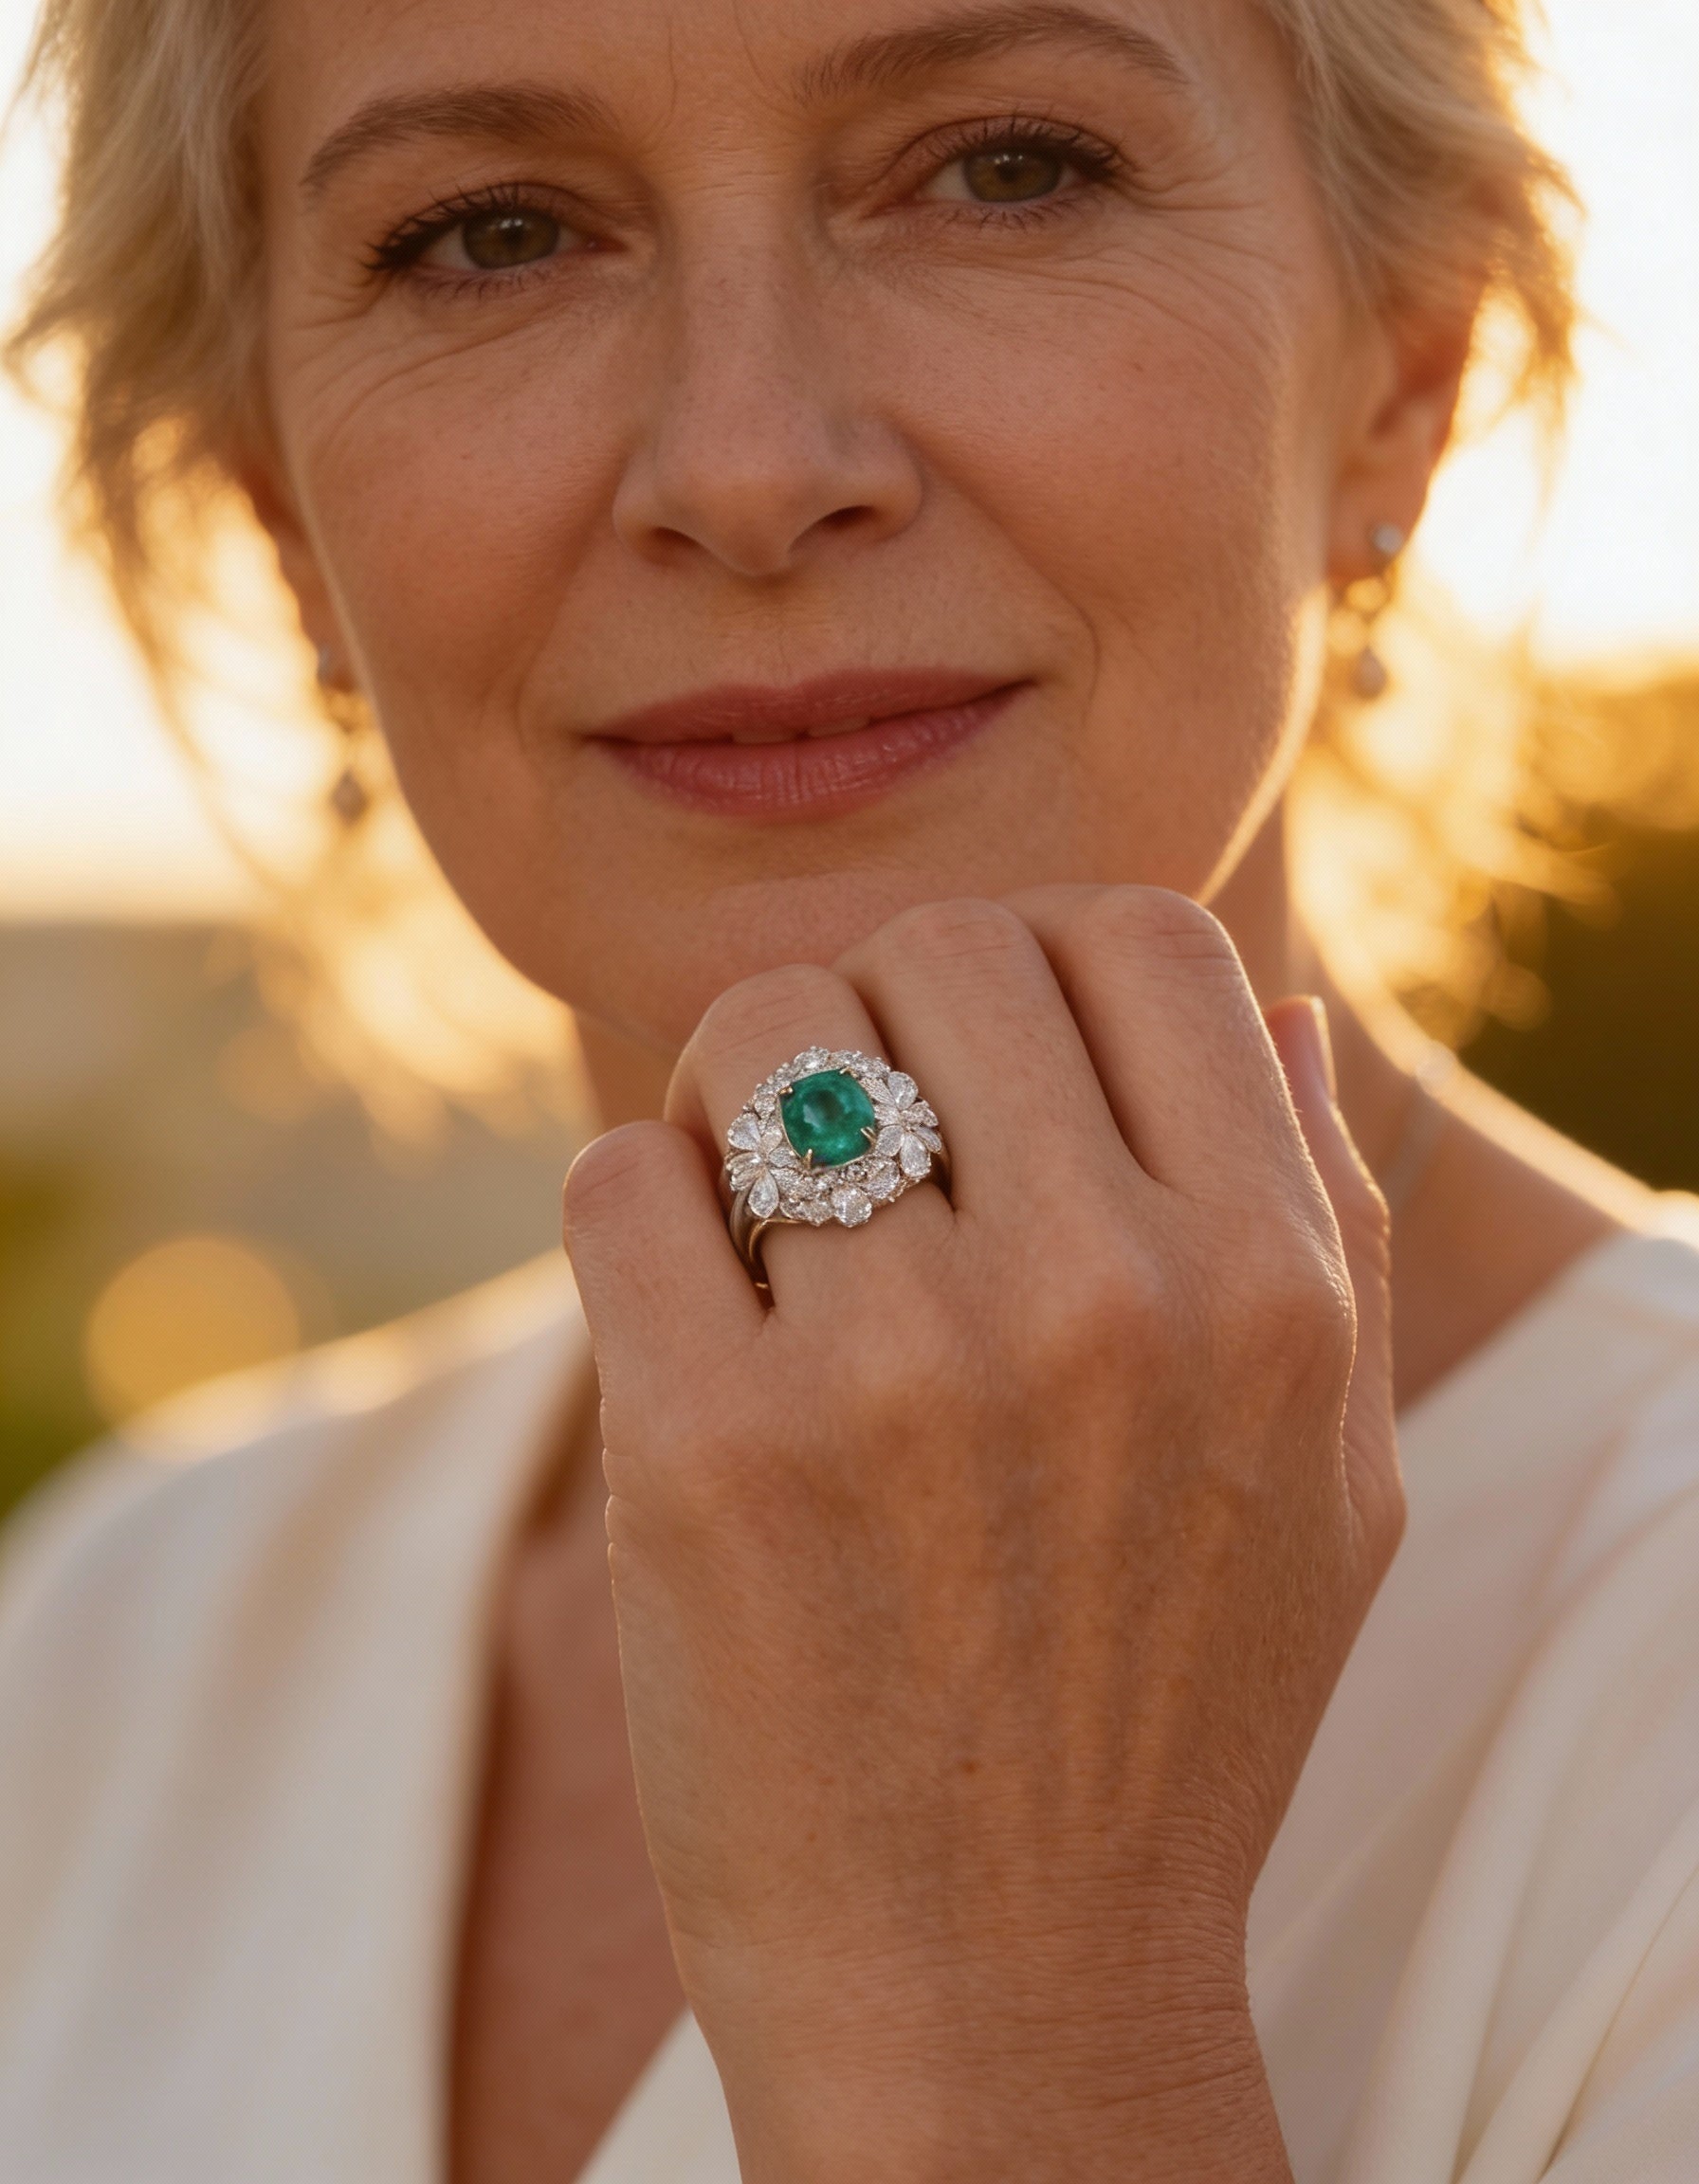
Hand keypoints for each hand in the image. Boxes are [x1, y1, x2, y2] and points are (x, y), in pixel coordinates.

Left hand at [564, 886, 1401, 2181]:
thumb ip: (1331, 1223)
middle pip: (937, 949)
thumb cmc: (1169, 1725)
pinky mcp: (709, 1451)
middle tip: (862, 1149)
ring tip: (769, 1233)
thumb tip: (1279, 1007)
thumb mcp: (1335, 1484)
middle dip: (882, 1018)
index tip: (993, 1064)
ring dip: (743, 1106)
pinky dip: (636, 1214)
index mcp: (1269, 1284)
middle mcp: (1104, 1297)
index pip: (1141, 933)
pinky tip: (687, 1320)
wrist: (998, 1998)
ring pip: (763, 1033)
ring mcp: (900, 1370)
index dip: (1046, 967)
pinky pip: (619, 1174)